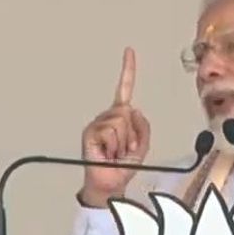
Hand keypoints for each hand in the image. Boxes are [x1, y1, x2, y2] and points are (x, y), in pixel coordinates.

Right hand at [79, 47, 150, 206]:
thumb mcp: (143, 145)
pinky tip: (106, 153)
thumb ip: (144, 126)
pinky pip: (110, 132)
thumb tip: (134, 110)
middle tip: (124, 150)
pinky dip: (113, 146)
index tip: (129, 51)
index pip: (124, 89)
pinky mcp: (90, 133)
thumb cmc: (124, 166)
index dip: (127, 70)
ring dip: (123, 142)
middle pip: (127, 112)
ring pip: (119, 123)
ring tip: (115, 153)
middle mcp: (107, 117)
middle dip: (132, 134)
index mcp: (120, 116)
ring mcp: (97, 124)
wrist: (111, 183)